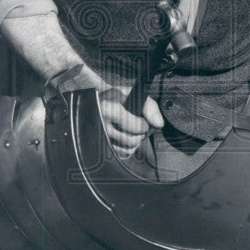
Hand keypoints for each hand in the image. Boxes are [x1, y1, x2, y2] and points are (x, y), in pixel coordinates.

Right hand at [44, 63, 163, 157]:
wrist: (89, 102)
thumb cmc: (112, 98)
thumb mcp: (129, 94)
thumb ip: (149, 106)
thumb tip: (159, 124)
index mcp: (110, 109)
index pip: (138, 126)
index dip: (145, 125)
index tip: (143, 122)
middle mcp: (102, 124)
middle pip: (133, 140)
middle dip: (141, 135)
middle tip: (139, 128)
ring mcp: (98, 137)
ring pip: (127, 148)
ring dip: (135, 142)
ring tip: (132, 132)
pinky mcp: (97, 147)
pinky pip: (120, 155)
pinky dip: (127, 150)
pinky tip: (124, 140)